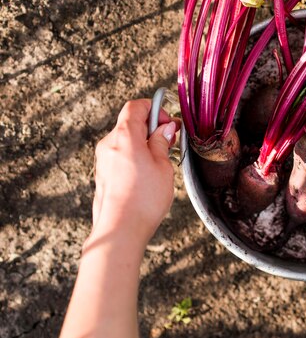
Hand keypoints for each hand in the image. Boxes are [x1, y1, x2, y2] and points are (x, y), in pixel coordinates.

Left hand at [90, 99, 178, 245]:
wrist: (120, 230)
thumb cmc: (143, 199)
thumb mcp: (162, 166)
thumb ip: (161, 143)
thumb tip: (164, 130)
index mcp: (124, 136)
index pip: (135, 107)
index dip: (154, 109)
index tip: (169, 122)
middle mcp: (109, 144)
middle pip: (130, 123)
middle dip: (152, 128)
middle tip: (169, 142)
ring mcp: (103, 160)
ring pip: (126, 141)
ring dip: (144, 144)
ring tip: (161, 161)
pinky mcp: (103, 174)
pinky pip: (120, 156)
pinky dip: (135, 157)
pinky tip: (148, 174)